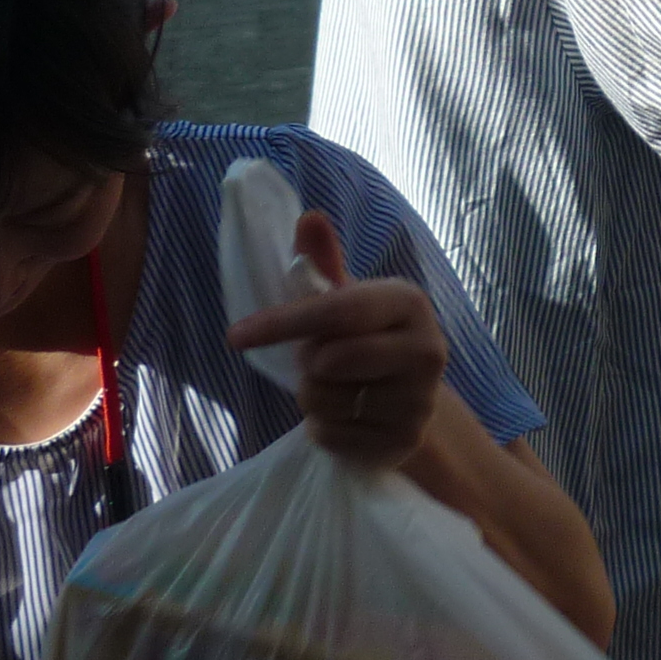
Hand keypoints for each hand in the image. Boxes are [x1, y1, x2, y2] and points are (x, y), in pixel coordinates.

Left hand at [223, 211, 446, 468]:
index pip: (337, 311)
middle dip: (307, 362)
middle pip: (326, 361)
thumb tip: (309, 217)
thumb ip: (324, 263)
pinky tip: (345, 416)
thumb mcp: (348, 299)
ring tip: (336, 387)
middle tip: (320, 358)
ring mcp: (419, 400)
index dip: (282, 323)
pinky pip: (331, 436)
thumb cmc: (369, 339)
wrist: (412, 397)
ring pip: (323, 402)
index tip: (235, 336)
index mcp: (409, 303)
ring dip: (312, 397)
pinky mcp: (404, 442)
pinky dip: (323, 428)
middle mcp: (426, 349)